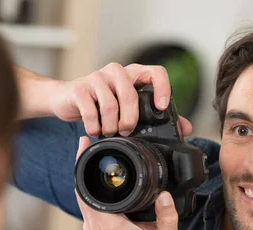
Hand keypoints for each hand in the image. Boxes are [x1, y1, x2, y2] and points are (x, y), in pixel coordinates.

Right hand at [50, 63, 192, 137]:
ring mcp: (97, 77)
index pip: (156, 72)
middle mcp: (116, 72)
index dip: (162, 88)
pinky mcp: (80, 88)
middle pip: (131, 95)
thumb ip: (155, 116)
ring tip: (109, 133)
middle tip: (127, 131)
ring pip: (110, 105)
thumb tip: (185, 128)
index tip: (161, 107)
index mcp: (133, 74)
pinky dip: (94, 126)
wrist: (67, 99)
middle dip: (130, 119)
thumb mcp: (128, 107)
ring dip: (111, 126)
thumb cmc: (101, 103)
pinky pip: (91, 111)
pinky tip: (94, 131)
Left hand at [74, 136, 178, 229]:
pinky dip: (88, 184)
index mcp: (108, 225)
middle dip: (81, 163)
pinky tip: (95, 172)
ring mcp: (93, 226)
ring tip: (89, 150)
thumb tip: (164, 195)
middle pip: (79, 188)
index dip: (82, 164)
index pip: (86, 189)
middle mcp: (95, 225)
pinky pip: (87, 201)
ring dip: (83, 173)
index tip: (85, 143)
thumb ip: (167, 214)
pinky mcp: (96, 226)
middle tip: (86, 140)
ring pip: (81, 194)